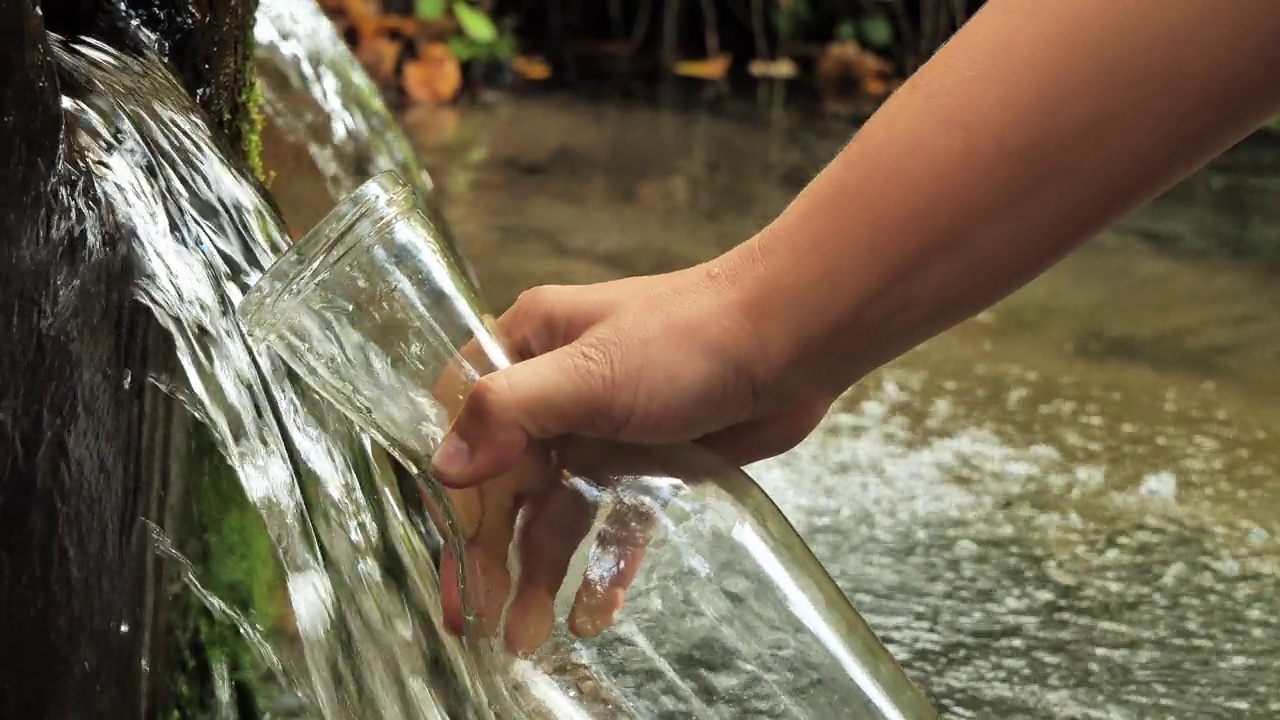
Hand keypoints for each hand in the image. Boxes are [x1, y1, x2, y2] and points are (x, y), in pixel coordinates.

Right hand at [429, 258, 835, 652]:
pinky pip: (616, 520)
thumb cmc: (687, 341)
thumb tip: (443, 468)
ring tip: (523, 637)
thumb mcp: (587, 373)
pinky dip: (603, 564)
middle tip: (470, 620)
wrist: (793, 338)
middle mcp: (558, 389)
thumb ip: (509, 414)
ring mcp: (605, 428)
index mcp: (528, 348)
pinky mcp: (652, 461)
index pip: (465, 428)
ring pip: (559, 510)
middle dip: (489, 552)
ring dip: (540, 570)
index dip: (451, 497)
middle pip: (509, 482)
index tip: (446, 560)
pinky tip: (592, 615)